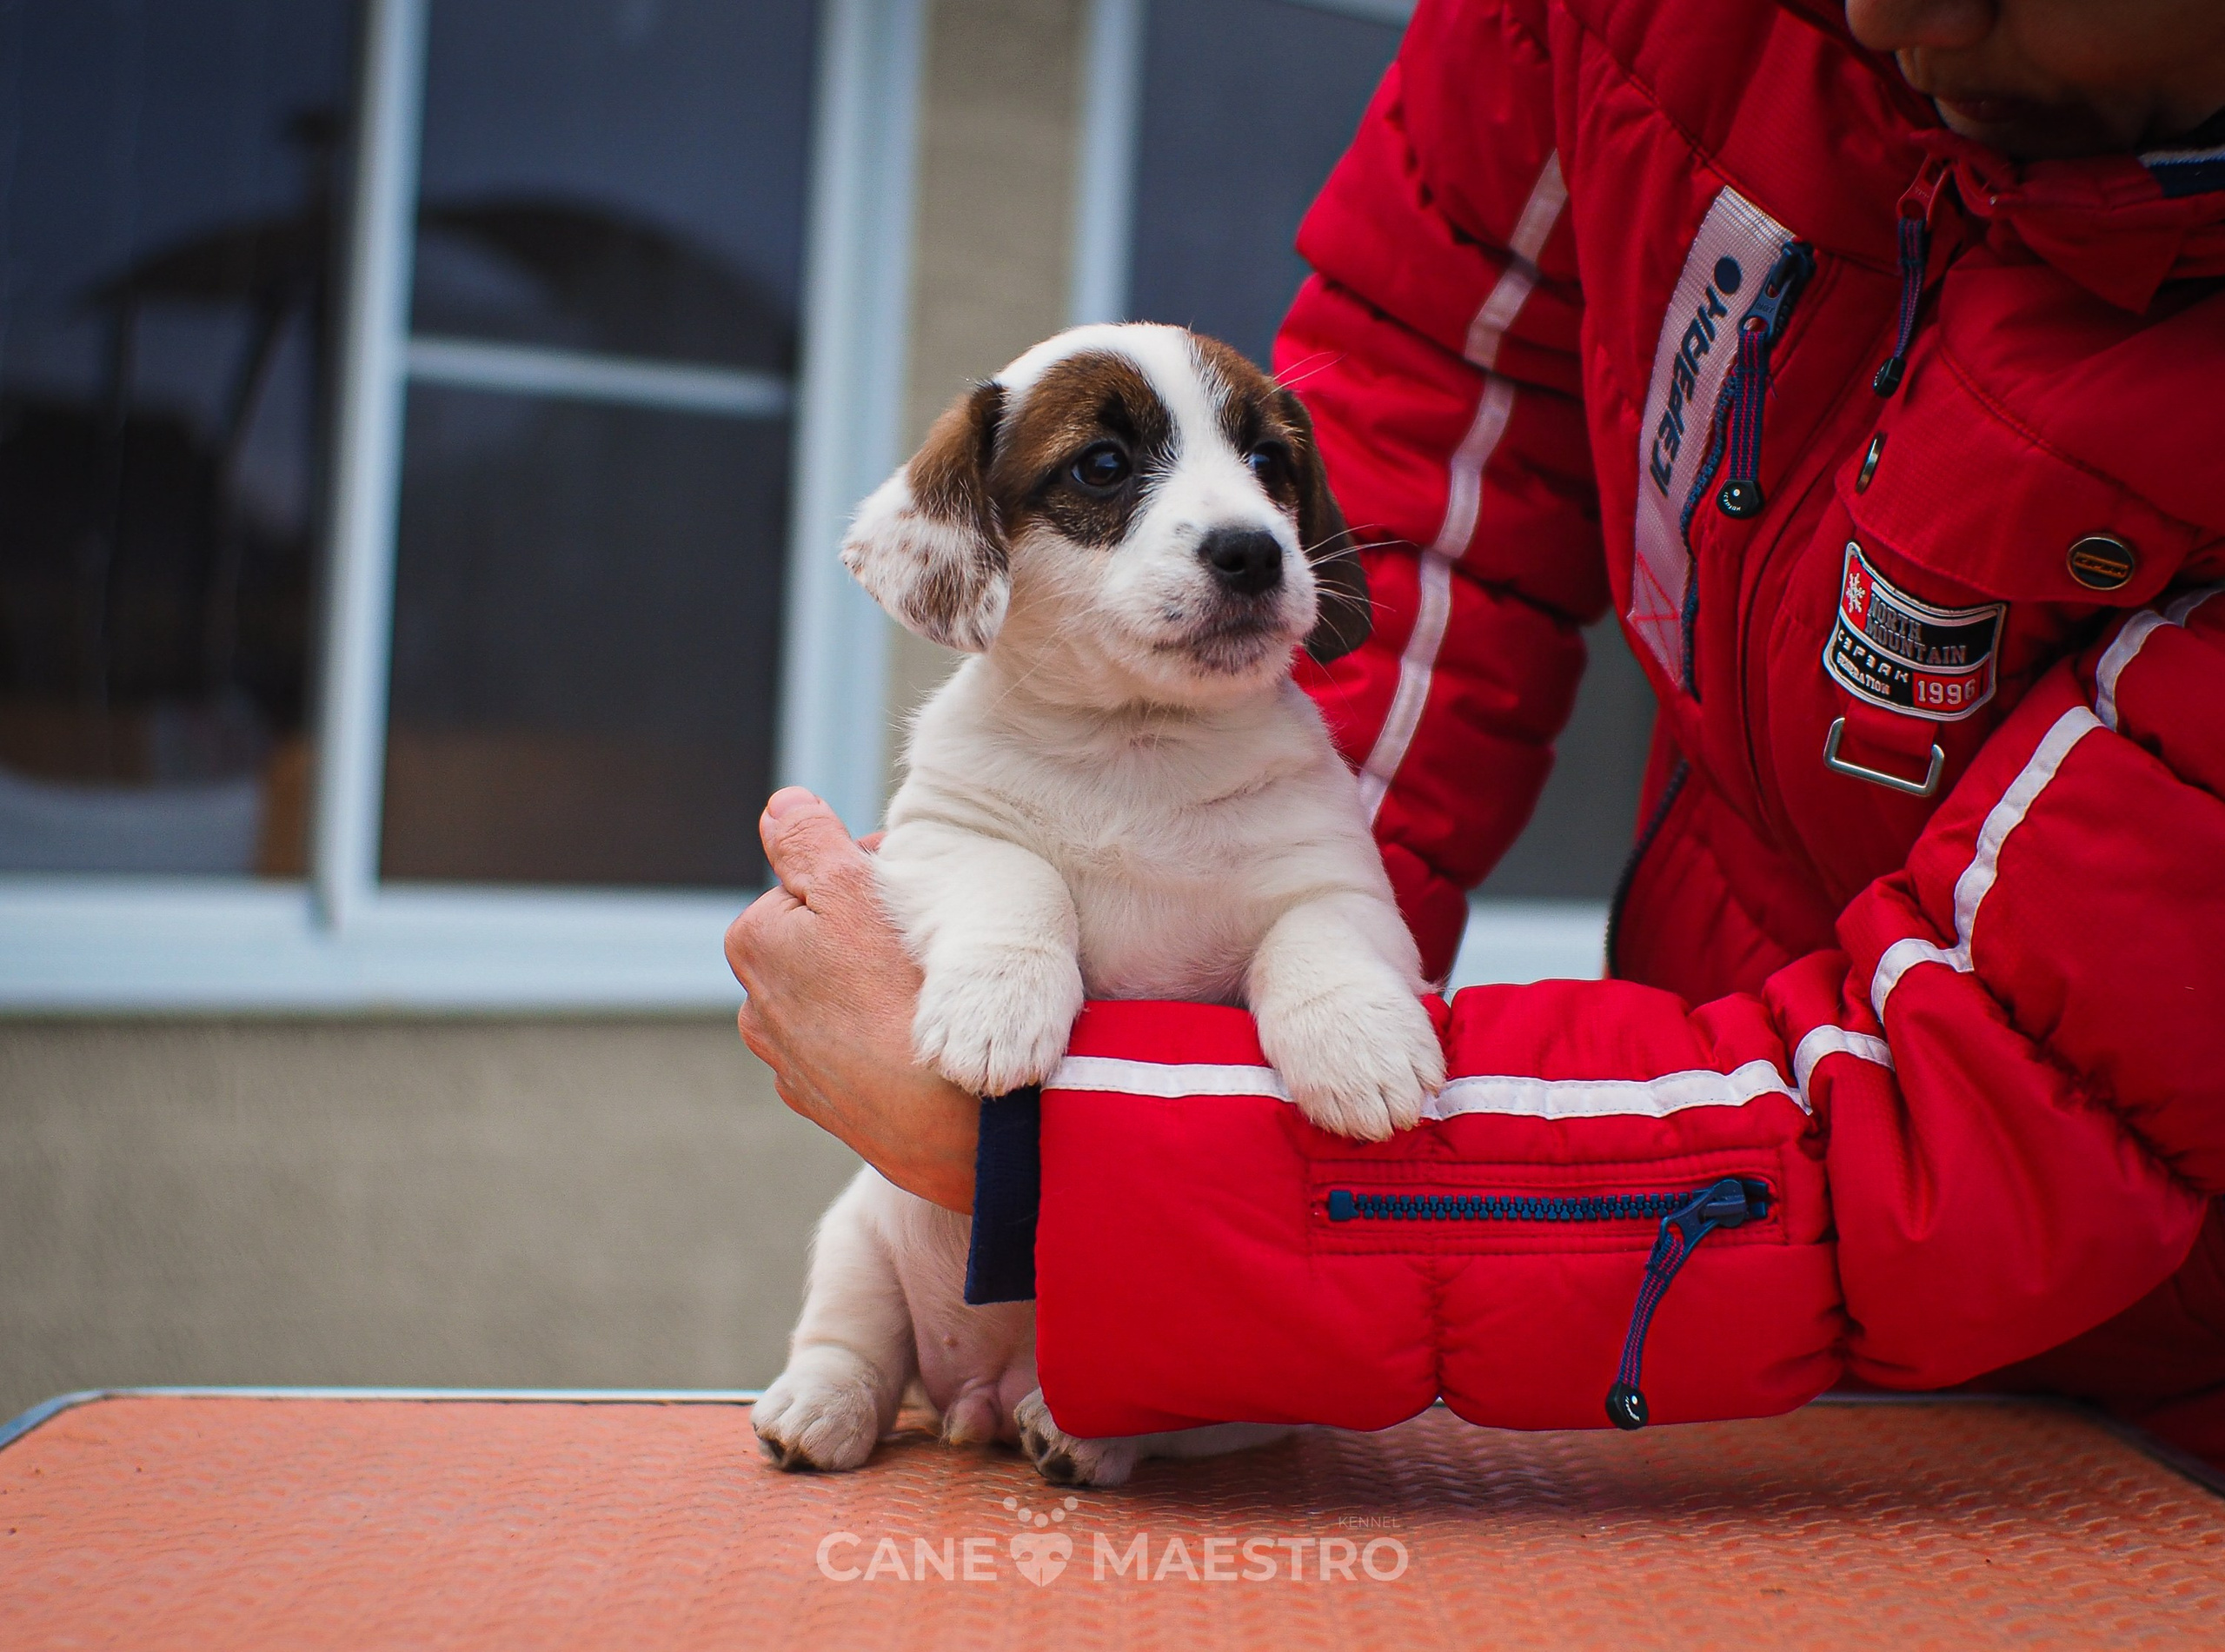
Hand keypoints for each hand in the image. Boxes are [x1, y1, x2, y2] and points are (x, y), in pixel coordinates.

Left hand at [726, 788, 978, 1212]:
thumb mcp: (857, 892)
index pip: (816, 880)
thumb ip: (809, 840)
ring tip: (927, 995)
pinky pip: (856, 1050)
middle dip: (866, 932)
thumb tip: (781, 805)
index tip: (918, 891)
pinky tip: (920, 1041)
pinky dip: (882, 1039)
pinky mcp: (829, 1107)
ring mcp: (791, 1064)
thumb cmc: (907, 996)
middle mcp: (756, 1006)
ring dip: (873, 986)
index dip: (873, 874)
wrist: (957, 1119)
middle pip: (823, 940)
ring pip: (839, 995)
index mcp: (754, 942)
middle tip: (927, 942)